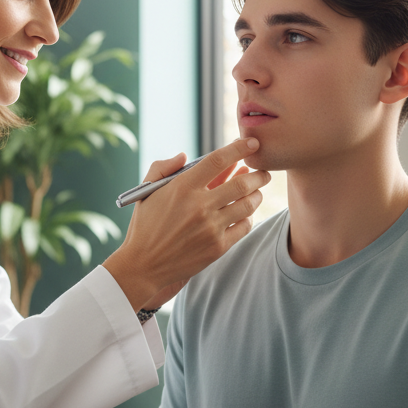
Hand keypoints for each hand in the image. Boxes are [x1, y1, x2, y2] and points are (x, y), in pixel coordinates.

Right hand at [103, 139, 268, 311]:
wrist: (143, 265)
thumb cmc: (145, 224)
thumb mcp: (146, 190)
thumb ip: (163, 167)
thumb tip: (185, 156)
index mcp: (182, 187)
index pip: (218, 160)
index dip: (239, 148)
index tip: (252, 143)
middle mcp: (199, 206)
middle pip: (242, 183)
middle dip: (259, 174)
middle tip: (264, 172)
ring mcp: (211, 227)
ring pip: (248, 204)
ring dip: (256, 195)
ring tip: (256, 192)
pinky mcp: (218, 247)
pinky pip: (244, 226)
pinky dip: (248, 217)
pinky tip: (244, 214)